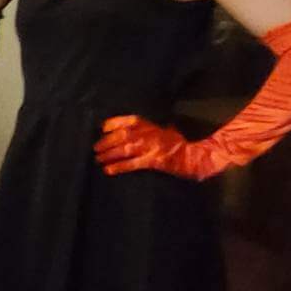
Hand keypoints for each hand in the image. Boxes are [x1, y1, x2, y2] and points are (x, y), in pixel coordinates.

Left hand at [94, 115, 217, 179]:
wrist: (195, 155)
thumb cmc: (179, 142)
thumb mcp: (165, 129)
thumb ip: (150, 127)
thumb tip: (133, 128)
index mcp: (150, 125)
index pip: (127, 121)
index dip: (113, 124)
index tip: (102, 128)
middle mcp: (148, 134)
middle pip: (120, 136)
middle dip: (106, 142)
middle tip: (96, 148)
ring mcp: (150, 147)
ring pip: (123, 149)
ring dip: (108, 154)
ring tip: (98, 159)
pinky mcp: (153, 160)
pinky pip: (131, 164)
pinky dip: (118, 167)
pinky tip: (108, 170)